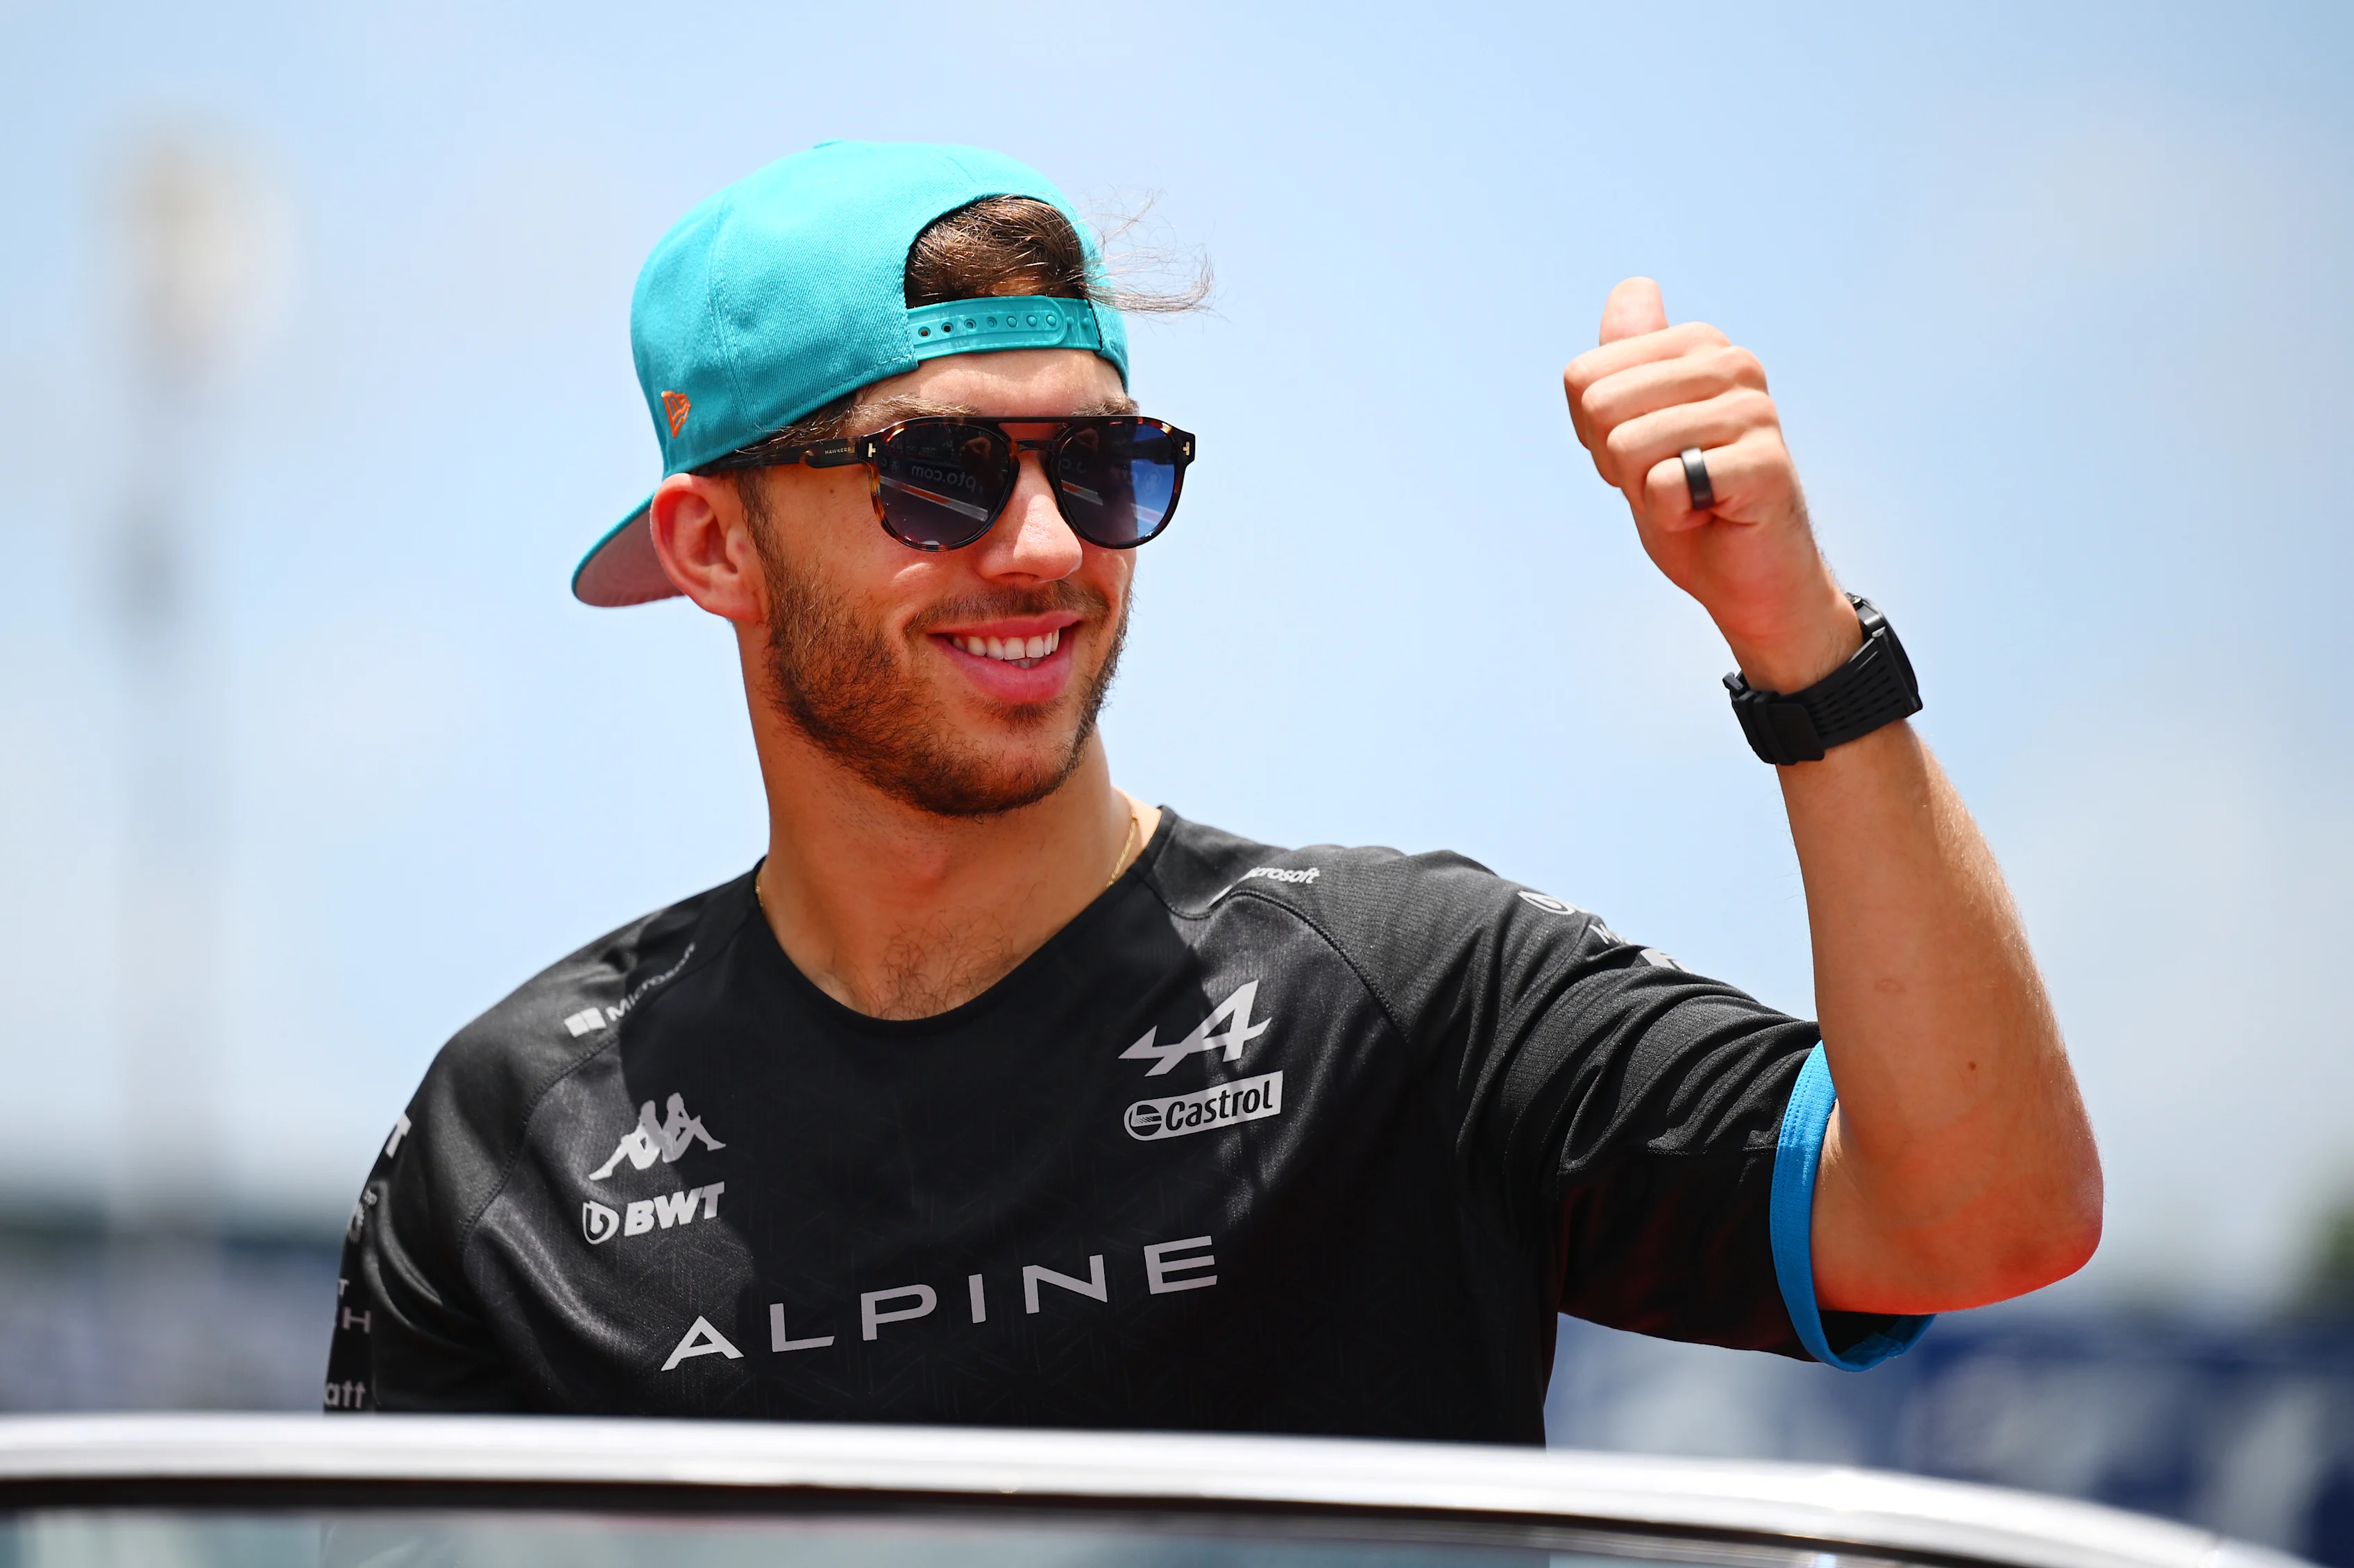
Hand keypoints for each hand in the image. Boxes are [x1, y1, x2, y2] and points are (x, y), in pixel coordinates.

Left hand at [1563, 278, 1856, 692]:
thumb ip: (1628, 361)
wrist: (1748, 579)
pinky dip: (1672, 516)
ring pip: (1629, 443)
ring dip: (1645, 491)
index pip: (1582, 376)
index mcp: (1698, 346)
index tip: (1643, 455)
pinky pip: (1667, 483)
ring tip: (1690, 498)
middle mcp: (1731, 364)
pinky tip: (1710, 516)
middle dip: (1617, 461)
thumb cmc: (1689, 505)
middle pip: (1600, 404)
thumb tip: (1634, 287)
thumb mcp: (1638, 427)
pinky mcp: (1764, 463)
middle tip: (1666, 480)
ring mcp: (1753, 411)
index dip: (1594, 434)